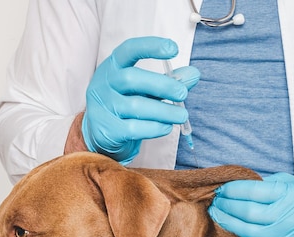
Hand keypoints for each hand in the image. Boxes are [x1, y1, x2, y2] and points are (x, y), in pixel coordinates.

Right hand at [82, 37, 199, 162]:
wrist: (99, 132)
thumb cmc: (126, 103)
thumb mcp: (145, 88)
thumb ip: (168, 80)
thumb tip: (194, 74)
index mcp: (113, 66)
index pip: (128, 50)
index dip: (150, 46)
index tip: (173, 49)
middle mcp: (104, 83)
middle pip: (131, 78)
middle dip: (162, 85)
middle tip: (182, 94)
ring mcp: (103, 107)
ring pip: (135, 106)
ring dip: (164, 111)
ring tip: (181, 115)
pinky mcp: (108, 129)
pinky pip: (133, 128)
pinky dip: (154, 128)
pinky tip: (166, 127)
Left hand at [208, 173, 293, 236]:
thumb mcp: (287, 182)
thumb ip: (262, 184)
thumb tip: (232, 187)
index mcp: (290, 195)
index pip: (253, 192)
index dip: (233, 190)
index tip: (221, 189)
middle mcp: (289, 217)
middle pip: (247, 212)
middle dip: (226, 206)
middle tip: (214, 202)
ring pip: (248, 231)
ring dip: (228, 223)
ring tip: (217, 215)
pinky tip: (231, 231)